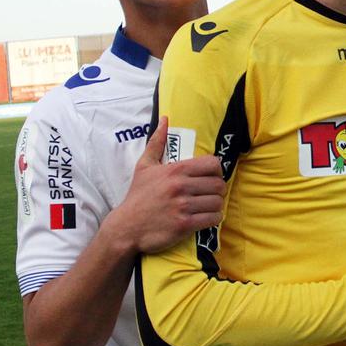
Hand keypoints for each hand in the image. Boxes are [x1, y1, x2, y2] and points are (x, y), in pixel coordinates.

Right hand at [110, 117, 225, 253]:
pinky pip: (213, 219)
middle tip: (210, 194)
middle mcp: (181, 186)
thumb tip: (165, 119)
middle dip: (218, 190)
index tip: (211, 177)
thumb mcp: (144, 166)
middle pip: (218, 185)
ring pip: (218, 202)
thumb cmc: (138, 195)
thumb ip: (157, 142)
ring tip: (208, 206)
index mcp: (175, 170)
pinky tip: (205, 217)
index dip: (217, 171)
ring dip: (216, 205)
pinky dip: (213, 218)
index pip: (213, 164)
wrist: (126, 226)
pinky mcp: (185, 224)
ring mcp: (183, 206)